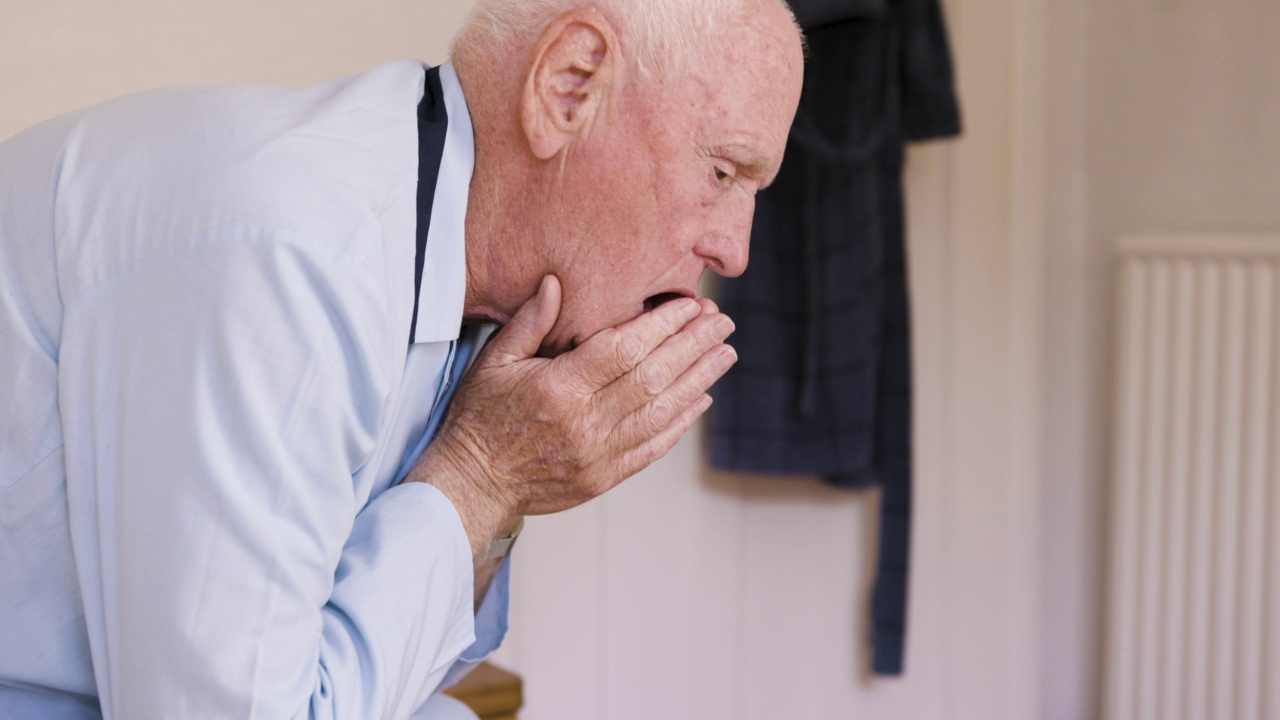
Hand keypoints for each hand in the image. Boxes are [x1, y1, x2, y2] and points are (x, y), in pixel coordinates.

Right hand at [407, 275, 735, 555]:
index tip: (690, 305)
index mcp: (557, 388)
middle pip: (652, 377)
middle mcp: (584, 422)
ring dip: (698, 380)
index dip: (662, 326)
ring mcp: (598, 454)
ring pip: (661, 411)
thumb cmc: (480, 418)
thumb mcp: (493, 363)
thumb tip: (557, 283)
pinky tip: (700, 398)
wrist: (472, 484)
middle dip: (692, 345)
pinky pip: (653, 446)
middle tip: (721, 321)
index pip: (623, 350)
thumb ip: (529, 323)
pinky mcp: (605, 477)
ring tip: (724, 354)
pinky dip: (680, 422)